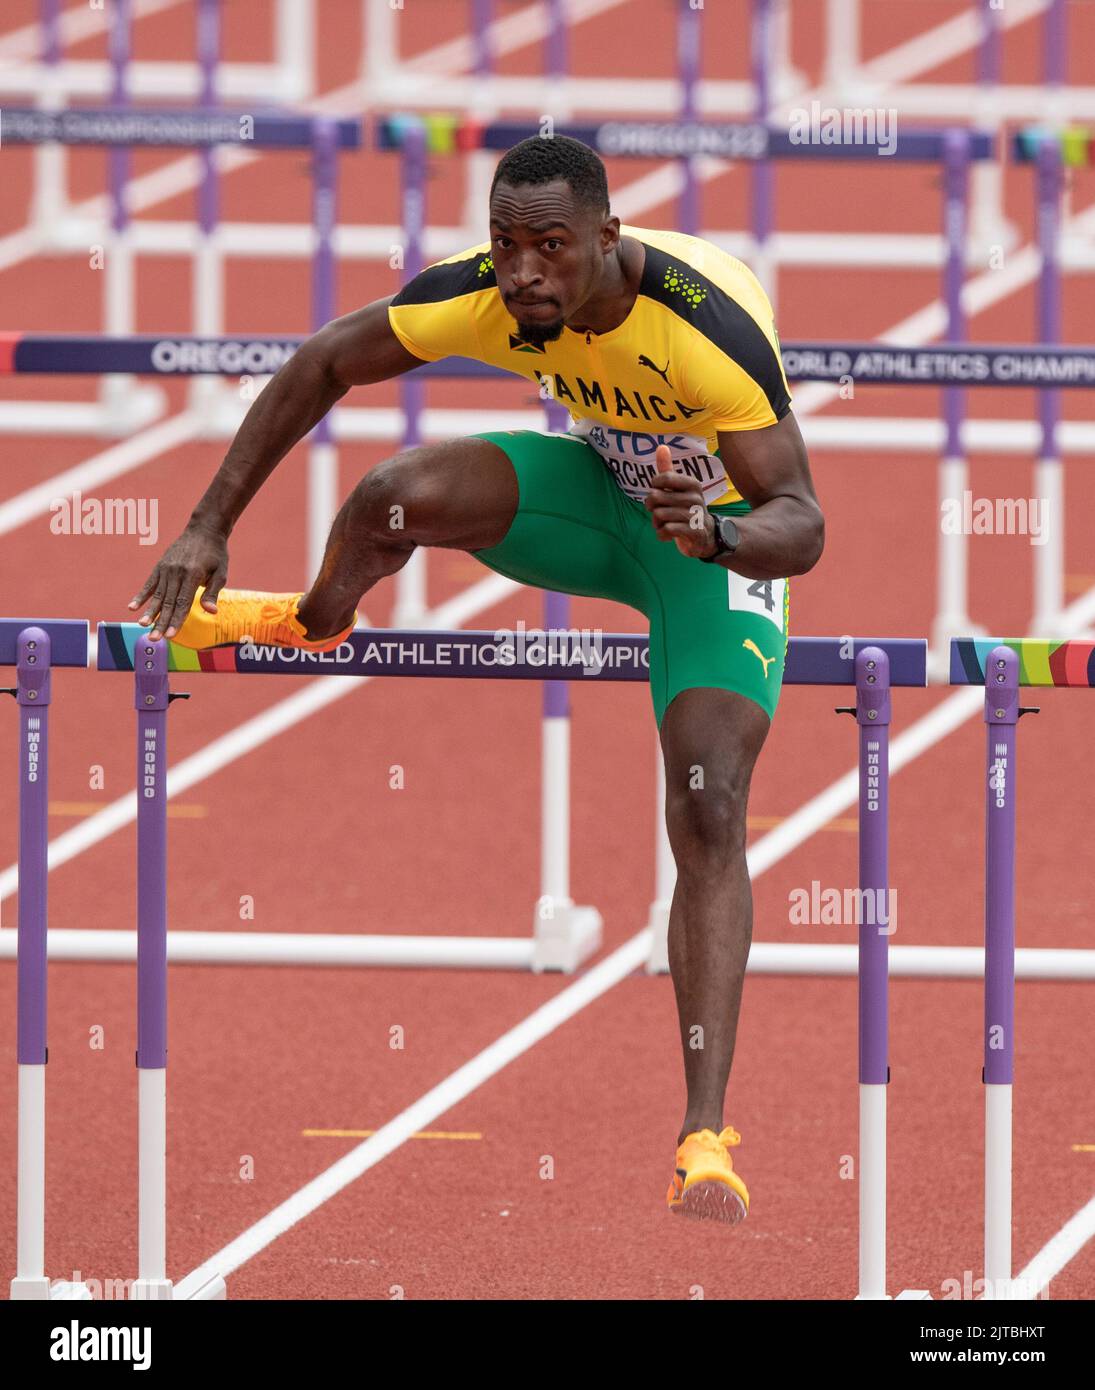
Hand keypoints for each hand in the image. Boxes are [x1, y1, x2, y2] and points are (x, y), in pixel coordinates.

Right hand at [128, 521, 228, 639]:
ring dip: (150, 612)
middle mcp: (176, 572)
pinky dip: (141, 596)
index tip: (170, 636)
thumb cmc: (216, 554)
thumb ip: (212, 592)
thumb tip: (211, 612)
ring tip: (142, 626)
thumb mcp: (221, 573)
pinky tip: (133, 608)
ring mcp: (166, 569)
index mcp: (193, 575)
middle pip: (168, 602)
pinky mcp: (160, 566)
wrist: (203, 530)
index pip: (183, 603)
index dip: (176, 620)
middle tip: (154, 639)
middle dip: (160, 622)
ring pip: (157, 595)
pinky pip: (149, 584)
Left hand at [643, 445, 716, 558]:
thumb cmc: (686, 509)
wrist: (704, 535)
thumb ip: (667, 469)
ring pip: (659, 514)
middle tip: (658, 512)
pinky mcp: (695, 532)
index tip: (658, 493)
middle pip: (656, 497)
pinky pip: (666, 530)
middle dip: (651, 508)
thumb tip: (661, 446)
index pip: (663, 478)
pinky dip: (661, 534)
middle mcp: (696, 497)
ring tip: (664, 524)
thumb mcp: (678, 488)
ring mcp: (696, 515)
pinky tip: (668, 534)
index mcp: (692, 484)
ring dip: (656, 523)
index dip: (653, 487)